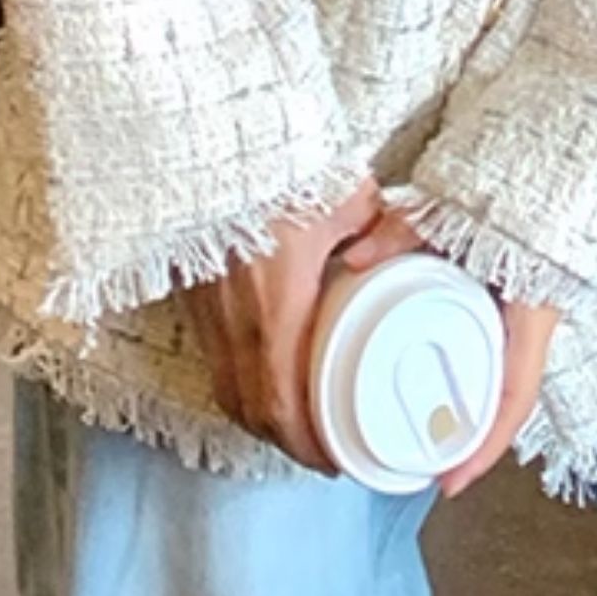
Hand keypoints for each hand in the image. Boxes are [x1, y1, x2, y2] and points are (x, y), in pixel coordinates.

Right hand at [181, 181, 384, 470]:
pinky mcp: (191, 297)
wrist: (202, 135)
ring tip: (300, 429)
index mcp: (275, 302)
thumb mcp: (346, 193)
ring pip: (226, 392)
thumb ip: (381, 228)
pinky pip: (213, 362)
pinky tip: (265, 381)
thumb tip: (406, 253)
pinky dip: (238, 387)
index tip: (337, 460)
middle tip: (326, 455)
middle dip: (290, 443)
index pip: (284, 402)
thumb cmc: (275, 163)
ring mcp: (205, 310)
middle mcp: (233, 317)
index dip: (309, 443)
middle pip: (253, 412)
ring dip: (262, 420)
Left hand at [337, 209, 560, 495]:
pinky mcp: (521, 300)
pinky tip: (445, 388)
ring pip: (504, 380)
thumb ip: (408, 228)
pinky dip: (474, 379)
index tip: (449, 482)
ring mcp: (532, 312)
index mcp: (532, 308)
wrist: (567, 149)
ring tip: (428, 439)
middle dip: (472, 442)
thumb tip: (357, 256)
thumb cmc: (520, 182)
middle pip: (508, 401)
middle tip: (430, 470)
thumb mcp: (459, 208)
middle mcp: (538, 319)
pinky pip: (500, 354)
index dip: (484, 447)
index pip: (514, 396)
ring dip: (471, 413)